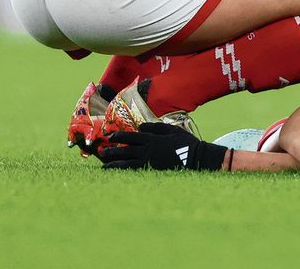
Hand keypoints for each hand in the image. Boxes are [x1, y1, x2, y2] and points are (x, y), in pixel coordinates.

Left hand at [98, 123, 226, 170]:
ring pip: (128, 162)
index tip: (110, 137)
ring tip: (105, 165)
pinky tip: (118, 173)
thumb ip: (156, 128)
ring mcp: (150, 162)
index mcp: (153, 139)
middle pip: (127, 150)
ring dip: (115, 163)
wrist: (196, 158)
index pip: (133, 137)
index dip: (120, 136)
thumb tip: (140, 127)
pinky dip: (125, 171)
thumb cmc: (186, 143)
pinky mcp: (153, 171)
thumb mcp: (173, 130)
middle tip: (102, 152)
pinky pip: (135, 171)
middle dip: (113, 151)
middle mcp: (149, 150)